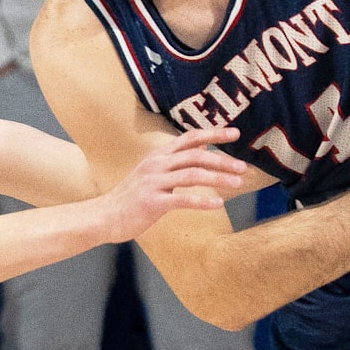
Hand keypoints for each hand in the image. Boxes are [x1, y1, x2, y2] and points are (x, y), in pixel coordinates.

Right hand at [100, 127, 246, 242]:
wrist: (105, 216)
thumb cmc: (132, 197)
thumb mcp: (152, 172)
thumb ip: (175, 160)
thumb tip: (201, 146)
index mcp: (159, 156)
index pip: (190, 138)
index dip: (213, 134)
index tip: (235, 133)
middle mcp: (157, 164)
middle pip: (196, 156)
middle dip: (222, 160)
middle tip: (243, 167)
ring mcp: (154, 183)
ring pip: (192, 175)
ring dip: (218, 179)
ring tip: (237, 184)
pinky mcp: (152, 202)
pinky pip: (182, 200)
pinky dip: (202, 201)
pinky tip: (218, 204)